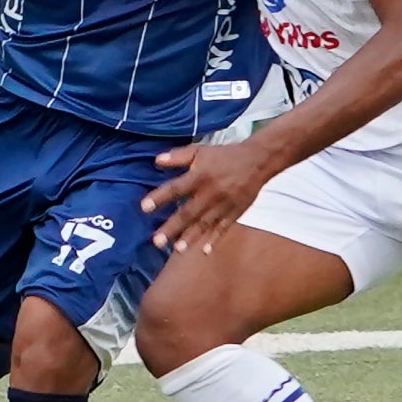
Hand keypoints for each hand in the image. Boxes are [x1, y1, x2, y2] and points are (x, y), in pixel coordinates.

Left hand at [140, 140, 278, 254]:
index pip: (176, 188)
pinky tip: (205, 251)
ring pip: (204, 223)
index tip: (144, 207)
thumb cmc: (224, 156)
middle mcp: (210, 192)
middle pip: (188, 212)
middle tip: (156, 242)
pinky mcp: (234, 213)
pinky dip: (214, 239)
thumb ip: (178, 156)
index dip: (160, 197)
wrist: (257, 161)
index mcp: (200, 176)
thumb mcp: (200, 150)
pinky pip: (223, 228)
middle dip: (172, 227)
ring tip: (177, 249)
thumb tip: (156, 160)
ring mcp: (223, 205)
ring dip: (190, 237)